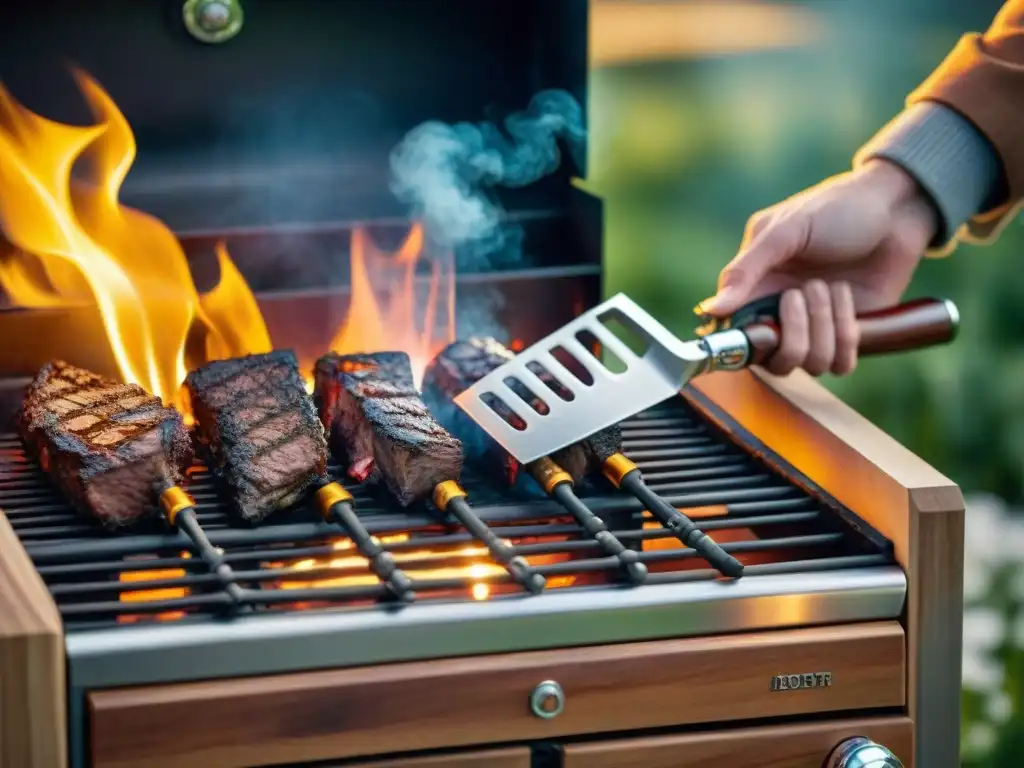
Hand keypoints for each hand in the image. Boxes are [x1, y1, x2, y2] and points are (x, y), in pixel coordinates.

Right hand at [699, 159, 938, 375]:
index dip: (748, 341)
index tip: (762, 330)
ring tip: (832, 286)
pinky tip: (849, 301)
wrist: (894, 207)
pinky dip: (847, 336)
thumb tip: (711, 309)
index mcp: (757, 289)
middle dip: (792, 334)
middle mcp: (784, 314)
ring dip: (824, 324)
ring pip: (811, 363)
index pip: (739, 336)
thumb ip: (746, 271)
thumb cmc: (835, 208)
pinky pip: (843, 363)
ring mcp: (817, 327)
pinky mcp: (851, 334)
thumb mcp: (785, 231)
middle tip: (802, 293)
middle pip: (775, 362)